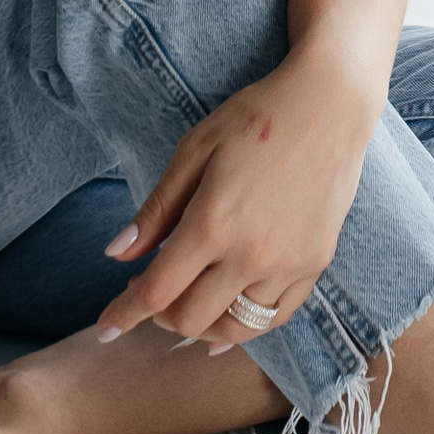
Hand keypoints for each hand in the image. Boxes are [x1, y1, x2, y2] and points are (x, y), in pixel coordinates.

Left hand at [95, 45, 377, 348]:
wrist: (329, 104)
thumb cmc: (255, 118)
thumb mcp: (194, 151)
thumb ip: (156, 210)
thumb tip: (118, 255)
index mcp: (213, 224)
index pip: (156, 292)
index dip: (123, 315)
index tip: (104, 329)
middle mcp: (251, 254)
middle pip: (190, 319)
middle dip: (158, 317)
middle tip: (150, 290)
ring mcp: (288, 264)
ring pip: (233, 328)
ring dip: (200, 325)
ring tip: (187, 303)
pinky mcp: (315, 263)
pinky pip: (275, 317)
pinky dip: (245, 327)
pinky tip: (227, 320)